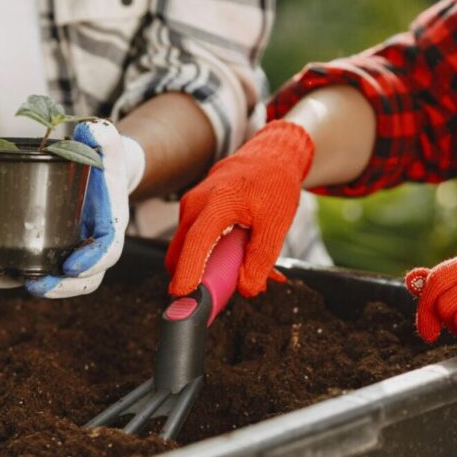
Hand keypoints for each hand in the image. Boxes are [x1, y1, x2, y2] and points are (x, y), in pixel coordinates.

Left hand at [0, 119, 145, 297]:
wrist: (96, 169)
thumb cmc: (101, 159)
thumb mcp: (106, 144)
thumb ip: (104, 136)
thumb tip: (92, 129)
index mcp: (109, 226)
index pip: (106, 251)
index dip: (92, 262)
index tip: (72, 266)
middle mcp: (90, 246)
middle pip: (81, 280)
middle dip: (58, 288)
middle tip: (34, 285)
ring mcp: (66, 252)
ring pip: (51, 281)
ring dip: (21, 284)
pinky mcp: (45, 250)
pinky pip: (28, 269)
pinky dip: (4, 275)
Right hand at [165, 120, 313, 297]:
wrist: (268, 157)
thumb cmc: (273, 185)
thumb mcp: (276, 223)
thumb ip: (262, 258)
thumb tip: (246, 289)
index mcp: (217, 203)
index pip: (196, 242)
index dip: (188, 271)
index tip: (183, 295)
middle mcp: (195, 204)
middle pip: (180, 251)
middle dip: (189, 279)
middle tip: (212, 299)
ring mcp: (190, 206)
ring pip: (186, 248)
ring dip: (204, 267)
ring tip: (237, 272)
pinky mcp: (192, 211)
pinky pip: (192, 240)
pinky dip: (208, 254)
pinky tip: (234, 256)